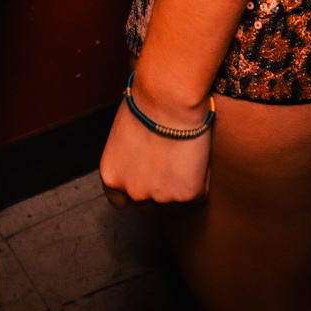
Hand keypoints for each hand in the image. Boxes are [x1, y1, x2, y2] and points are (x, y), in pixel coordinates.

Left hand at [98, 82, 213, 208]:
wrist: (169, 101)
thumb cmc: (145, 106)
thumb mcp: (121, 137)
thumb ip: (127, 159)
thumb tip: (138, 163)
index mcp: (112, 176)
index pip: (119, 202)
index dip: (133, 191)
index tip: (144, 180)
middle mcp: (133, 193)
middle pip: (147, 208)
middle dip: (156, 193)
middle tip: (167, 170)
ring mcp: (160, 198)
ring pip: (173, 208)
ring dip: (177, 192)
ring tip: (183, 164)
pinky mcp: (187, 196)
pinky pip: (195, 200)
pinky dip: (198, 186)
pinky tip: (196, 164)